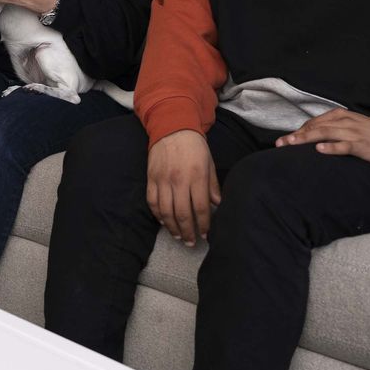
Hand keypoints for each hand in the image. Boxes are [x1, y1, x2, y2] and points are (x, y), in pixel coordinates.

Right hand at [147, 129, 221, 246]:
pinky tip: (164, 222)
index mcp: (196, 176)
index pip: (201, 207)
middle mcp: (179, 180)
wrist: (172, 127)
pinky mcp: (151, 178)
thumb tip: (217, 204)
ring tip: (179, 236)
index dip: (204, 224)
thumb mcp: (209, 163)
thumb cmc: (194, 146)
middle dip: (188, 231)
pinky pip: (152, 202)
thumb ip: (213, 185)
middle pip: (182, 213)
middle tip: (191, 242)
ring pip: (166, 211)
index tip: (206, 234)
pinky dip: (158, 215)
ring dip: (172, 227)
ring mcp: (163, 180)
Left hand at [276, 108, 369, 166]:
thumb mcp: (348, 127)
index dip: (298, 131)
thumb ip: (331, 128)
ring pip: (326, 133)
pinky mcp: (362, 145)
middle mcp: (345, 122)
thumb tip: (309, 136)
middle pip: (316, 127)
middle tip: (281, 143)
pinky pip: (345, 145)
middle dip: (297, 135)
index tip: (283, 141)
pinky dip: (331, 147)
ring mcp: (354, 133)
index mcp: (340, 116)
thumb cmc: (368, 135)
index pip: (314, 122)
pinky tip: (319, 149)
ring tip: (292, 144)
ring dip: (307, 139)